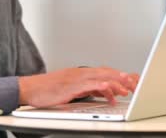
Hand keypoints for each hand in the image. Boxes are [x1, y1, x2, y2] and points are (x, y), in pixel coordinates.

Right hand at [18, 67, 138, 107]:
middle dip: (123, 79)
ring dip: (115, 82)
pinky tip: (108, 90)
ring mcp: (76, 78)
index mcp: (83, 73)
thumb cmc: (49, 90)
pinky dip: (100, 87)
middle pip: (107, 73)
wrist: (29, 88)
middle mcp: (81, 73)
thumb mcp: (73, 89)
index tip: (134, 82)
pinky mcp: (70, 86)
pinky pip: (88, 85)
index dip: (121, 76)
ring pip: (100, 77)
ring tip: (127, 87)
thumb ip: (90, 89)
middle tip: (136, 85)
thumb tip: (106, 93)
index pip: (107, 72)